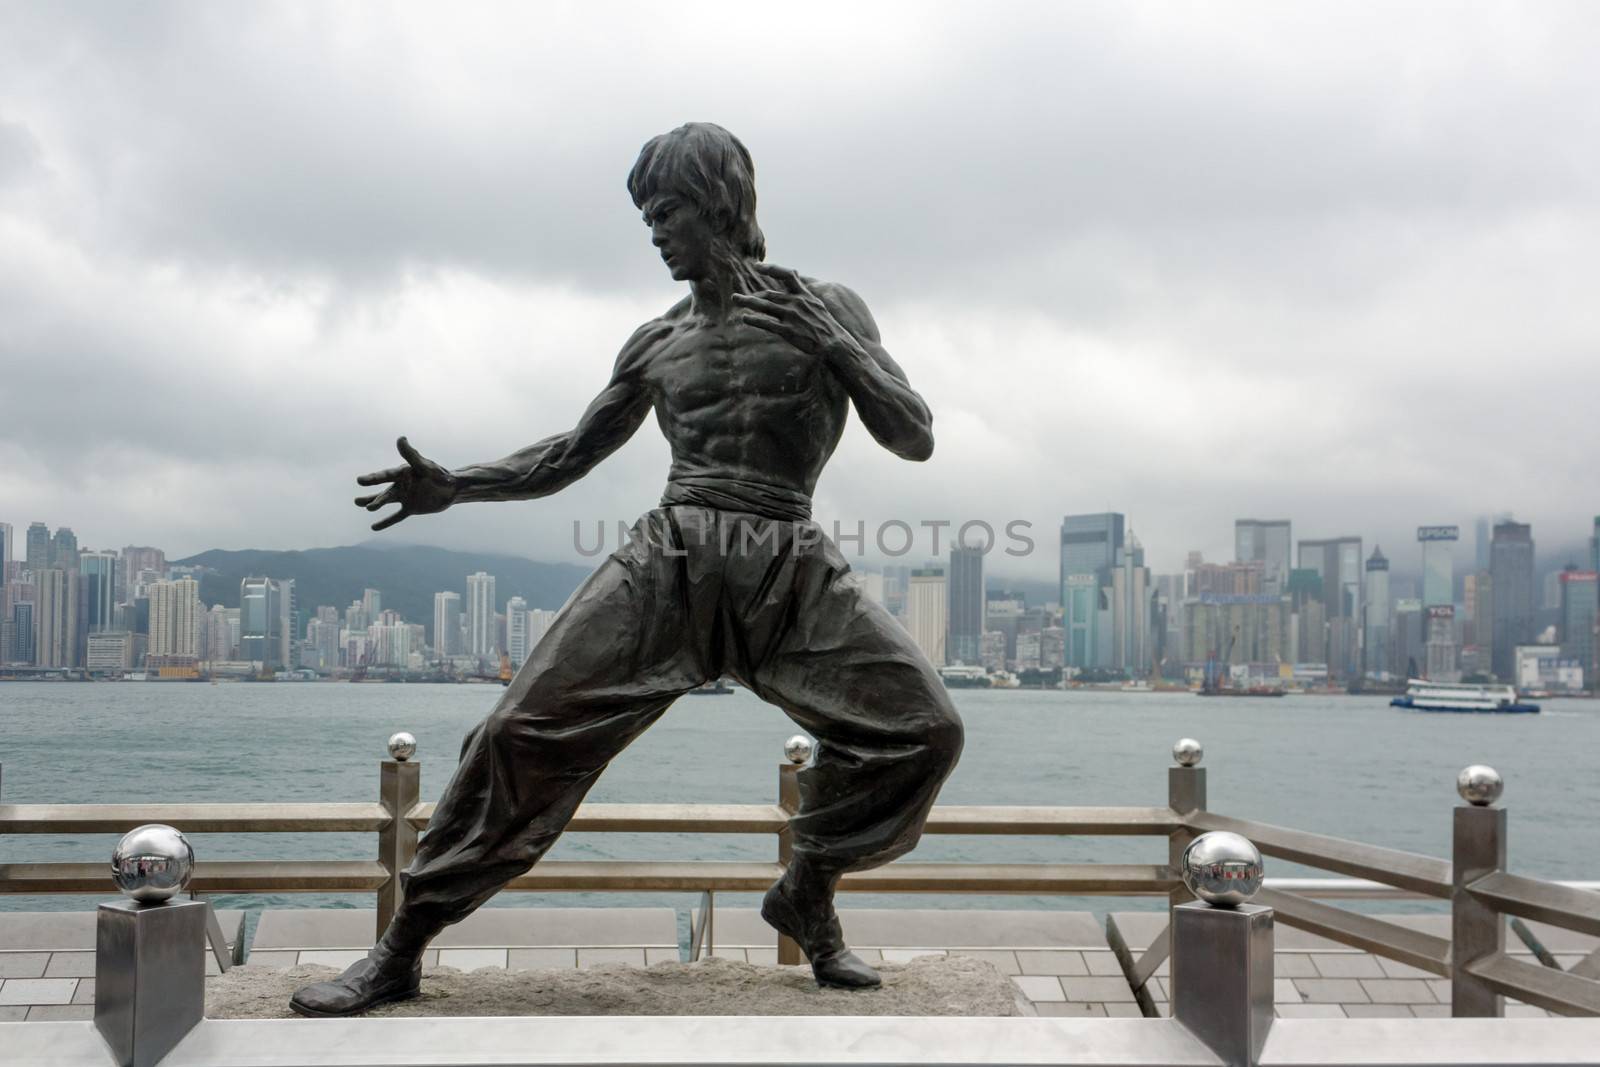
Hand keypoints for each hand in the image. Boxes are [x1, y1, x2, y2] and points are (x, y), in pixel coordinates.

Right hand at [354, 436, 458, 530]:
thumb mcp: (425, 466)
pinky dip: (386, 522)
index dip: (373, 479)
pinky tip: (374, 527)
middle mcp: (400, 484)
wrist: (452, 489)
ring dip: (374, 504)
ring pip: (386, 501)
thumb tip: (401, 438)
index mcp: (402, 473)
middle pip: (384, 492)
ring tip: (361, 505)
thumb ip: (412, 455)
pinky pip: (396, 517)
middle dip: (372, 497)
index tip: (359, 481)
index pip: (385, 476)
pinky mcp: (410, 508)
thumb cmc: (439, 474)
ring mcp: (404, 496)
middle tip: (357, 502)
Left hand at [732, 265, 858, 360]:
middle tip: (737, 296)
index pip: (787, 274)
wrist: (834, 343)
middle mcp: (796, 302)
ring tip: (736, 299)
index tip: (757, 265)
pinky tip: (745, 318)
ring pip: (764, 305)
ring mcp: (791, 316)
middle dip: (752, 295)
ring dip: (748, 301)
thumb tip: (796, 282)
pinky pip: (767, 323)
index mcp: (804, 294)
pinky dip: (754, 319)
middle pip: (769, 294)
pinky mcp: (788, 330)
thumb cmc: (825, 325)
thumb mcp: (817, 304)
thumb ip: (804, 293)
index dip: (771, 268)